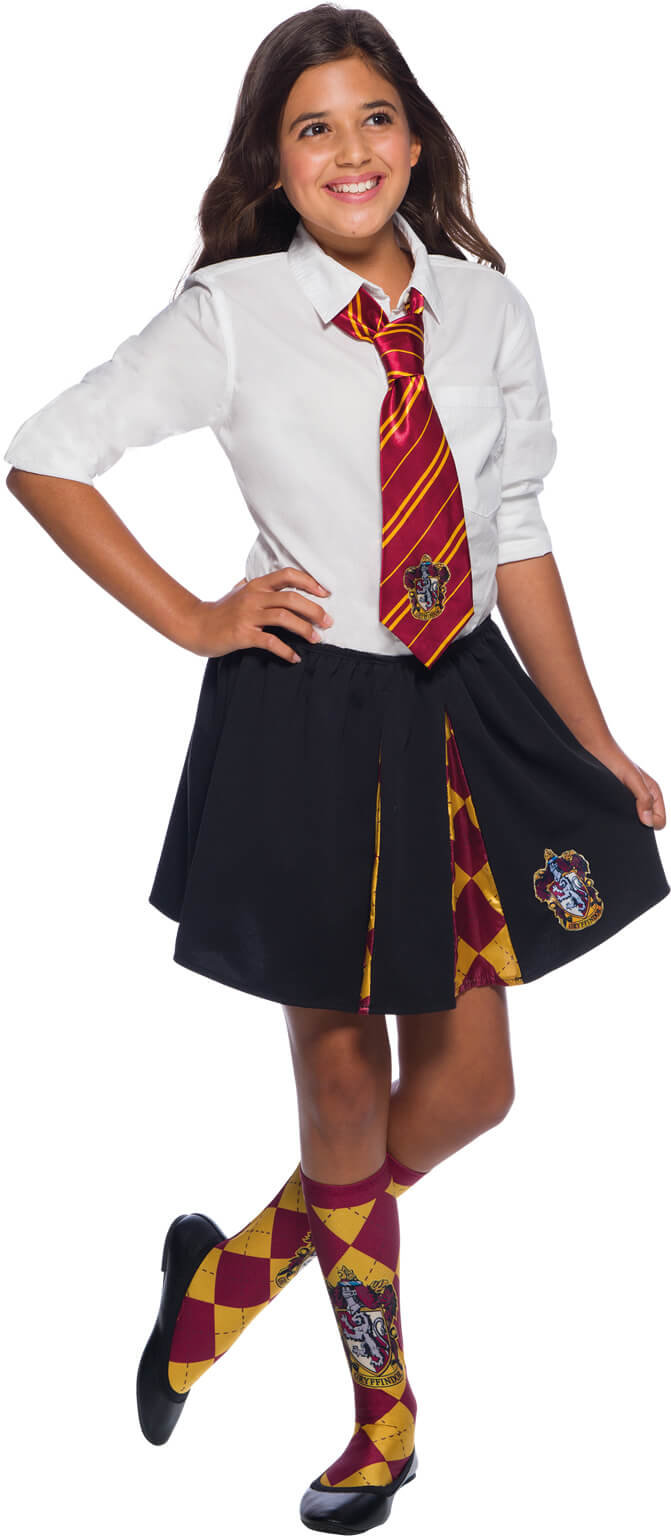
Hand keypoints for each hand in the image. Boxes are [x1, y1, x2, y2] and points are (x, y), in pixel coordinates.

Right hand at [182, 567, 332, 662]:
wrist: (196, 626)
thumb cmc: (220, 610)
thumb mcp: (239, 591)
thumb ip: (256, 586)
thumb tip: (273, 581)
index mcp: (256, 585)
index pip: (288, 575)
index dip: (309, 582)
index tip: (325, 593)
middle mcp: (254, 597)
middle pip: (292, 598)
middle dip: (314, 610)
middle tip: (328, 622)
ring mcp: (248, 615)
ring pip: (284, 618)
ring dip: (305, 629)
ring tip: (317, 639)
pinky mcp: (243, 635)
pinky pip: (271, 642)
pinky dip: (286, 650)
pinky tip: (295, 657)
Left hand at [592, 742, 665, 829]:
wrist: (595, 751)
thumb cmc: (615, 760)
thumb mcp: (633, 778)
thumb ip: (644, 798)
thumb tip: (648, 821)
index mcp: (653, 792)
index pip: (659, 820)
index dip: (650, 823)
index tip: (636, 815)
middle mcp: (644, 797)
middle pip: (647, 822)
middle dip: (638, 823)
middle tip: (624, 813)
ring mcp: (630, 800)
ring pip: (634, 819)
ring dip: (626, 819)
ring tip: (615, 809)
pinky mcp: (617, 800)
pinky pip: (621, 814)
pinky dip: (617, 815)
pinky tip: (609, 810)